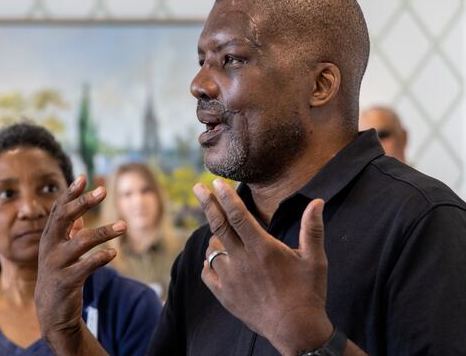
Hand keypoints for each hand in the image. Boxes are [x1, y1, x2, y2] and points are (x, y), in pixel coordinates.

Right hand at [35, 175, 125, 354]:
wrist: (51, 312)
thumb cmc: (60, 273)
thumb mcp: (61, 248)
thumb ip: (69, 228)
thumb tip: (78, 207)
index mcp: (50, 235)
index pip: (59, 208)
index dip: (70, 192)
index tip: (83, 177)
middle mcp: (50, 246)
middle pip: (65, 218)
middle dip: (83, 202)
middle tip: (103, 190)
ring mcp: (57, 264)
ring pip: (81, 242)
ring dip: (104, 232)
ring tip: (124, 226)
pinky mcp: (66, 281)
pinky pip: (85, 266)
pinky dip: (100, 258)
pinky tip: (113, 253)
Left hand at [194, 179, 332, 355]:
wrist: (296, 331)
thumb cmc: (308, 293)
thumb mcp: (314, 259)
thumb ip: (312, 228)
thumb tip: (317, 201)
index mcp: (262, 249)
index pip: (238, 216)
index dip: (225, 197)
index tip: (216, 183)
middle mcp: (242, 262)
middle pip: (218, 226)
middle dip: (207, 203)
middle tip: (198, 187)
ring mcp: (230, 280)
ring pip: (212, 250)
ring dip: (214, 237)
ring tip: (220, 232)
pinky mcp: (225, 296)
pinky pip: (207, 273)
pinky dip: (208, 262)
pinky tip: (215, 258)